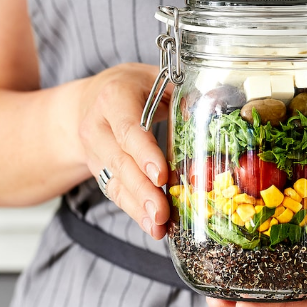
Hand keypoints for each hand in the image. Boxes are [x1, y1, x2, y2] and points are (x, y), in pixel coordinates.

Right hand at [75, 63, 171, 238]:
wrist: (90, 101)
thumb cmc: (133, 88)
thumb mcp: (156, 80)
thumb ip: (182, 93)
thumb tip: (216, 104)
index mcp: (114, 98)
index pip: (128, 129)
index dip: (144, 154)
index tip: (161, 176)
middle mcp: (98, 126)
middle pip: (120, 162)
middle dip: (143, 190)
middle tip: (163, 213)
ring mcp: (95, 152)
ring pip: (115, 182)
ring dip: (138, 207)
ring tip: (159, 227)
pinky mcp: (99, 171)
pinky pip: (116, 193)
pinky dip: (135, 211)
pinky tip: (152, 226)